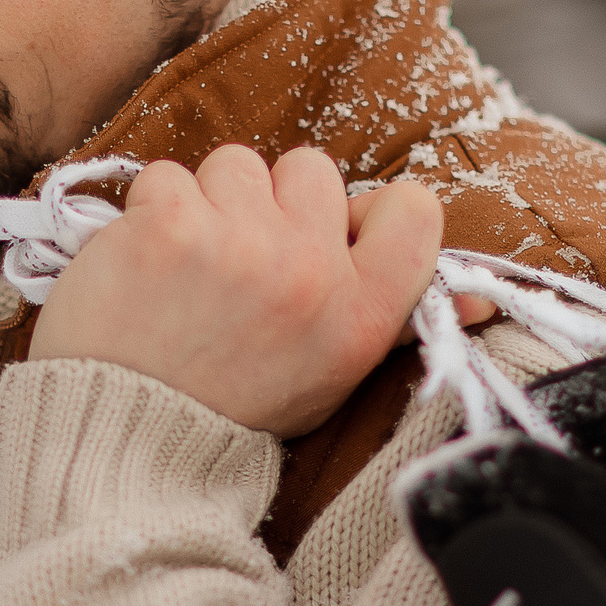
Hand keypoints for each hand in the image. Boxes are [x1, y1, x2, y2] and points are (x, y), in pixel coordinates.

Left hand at [29, 145, 489, 437]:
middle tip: (239, 269)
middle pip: (313, 170)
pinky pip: (168, 175)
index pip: (414, 207)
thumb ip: (389, 315)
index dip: (365, 213)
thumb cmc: (230, 406)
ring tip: (189, 272)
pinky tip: (145, 269)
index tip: (325, 241)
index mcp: (364, 315)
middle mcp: (313, 274)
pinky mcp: (170, 224)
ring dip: (210, 205)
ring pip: (237, 164)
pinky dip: (150, 214)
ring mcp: (241, 243)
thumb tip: (478, 298)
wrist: (127, 441)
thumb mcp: (331, 375)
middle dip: (272, 206)